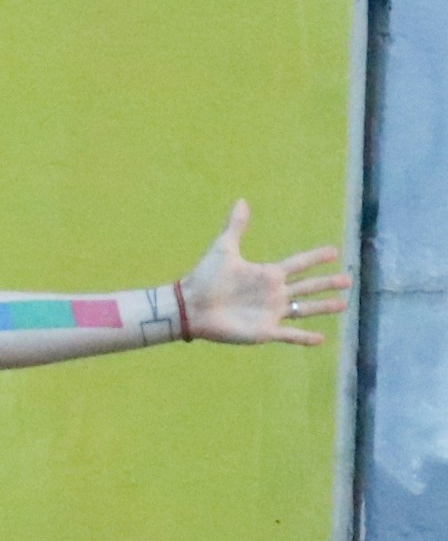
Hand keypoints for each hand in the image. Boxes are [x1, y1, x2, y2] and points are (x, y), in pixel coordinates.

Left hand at [178, 199, 351, 345]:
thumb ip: (236, 226)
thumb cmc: (205, 277)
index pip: (299, 263)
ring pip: (305, 309)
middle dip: (328, 283)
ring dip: (323, 307)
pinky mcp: (265, 331)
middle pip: (308, 286)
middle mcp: (274, 293)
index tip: (335, 250)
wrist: (191, 306)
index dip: (316, 257)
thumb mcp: (224, 249)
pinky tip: (322, 339)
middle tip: (348, 279)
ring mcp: (271, 313)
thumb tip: (242, 200)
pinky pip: (290, 335)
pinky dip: (305, 338)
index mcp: (268, 274)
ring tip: (343, 304)